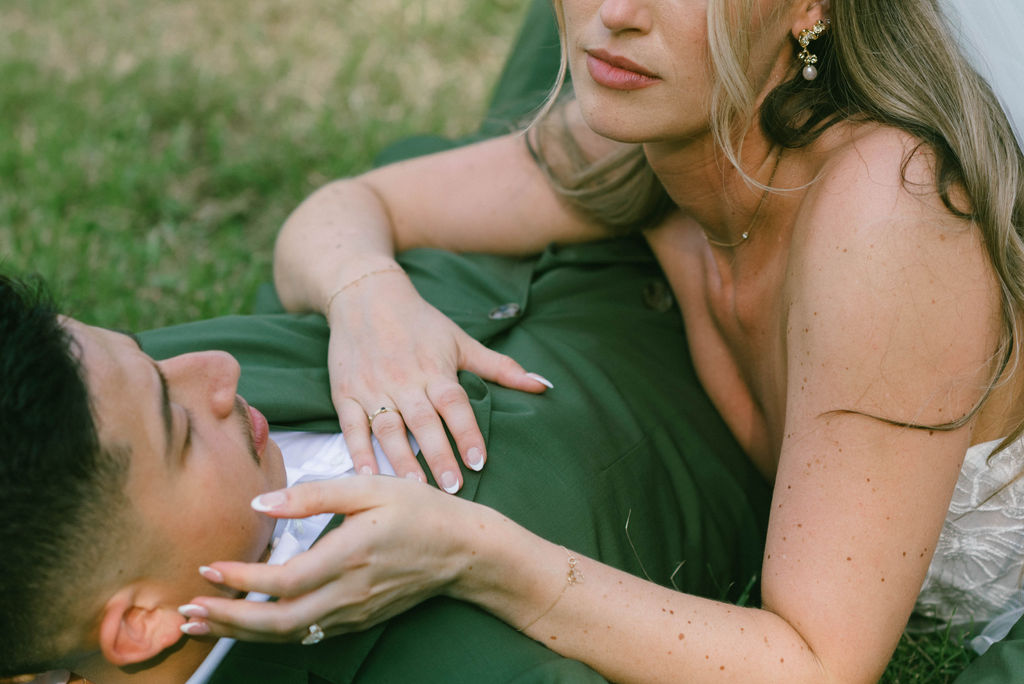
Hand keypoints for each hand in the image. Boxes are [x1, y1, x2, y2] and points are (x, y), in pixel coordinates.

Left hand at [177, 477, 476, 641]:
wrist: (462, 550)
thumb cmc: (418, 509)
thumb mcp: (370, 485)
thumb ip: (314, 495)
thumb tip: (260, 503)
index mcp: (350, 556)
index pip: (283, 581)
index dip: (240, 580)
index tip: (207, 569)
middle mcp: (349, 593)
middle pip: (278, 623)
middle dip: (228, 620)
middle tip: (187, 611)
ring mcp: (354, 612)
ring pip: (289, 636)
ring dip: (241, 633)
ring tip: (202, 624)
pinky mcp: (358, 620)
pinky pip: (307, 635)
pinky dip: (270, 635)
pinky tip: (247, 626)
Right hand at [325, 269, 550, 491]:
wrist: (364, 295)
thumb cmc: (420, 321)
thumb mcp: (461, 341)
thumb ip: (501, 368)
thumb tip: (544, 385)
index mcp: (435, 369)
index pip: (454, 404)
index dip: (467, 432)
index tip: (479, 462)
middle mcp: (404, 380)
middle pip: (423, 421)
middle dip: (438, 456)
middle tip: (452, 489)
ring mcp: (372, 387)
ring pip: (387, 427)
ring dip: (400, 459)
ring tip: (414, 488)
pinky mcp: (345, 393)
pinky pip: (351, 427)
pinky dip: (358, 452)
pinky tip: (367, 476)